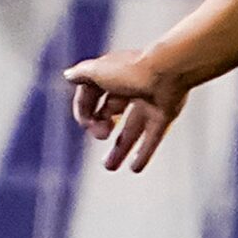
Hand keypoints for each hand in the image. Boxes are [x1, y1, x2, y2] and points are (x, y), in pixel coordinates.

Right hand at [63, 50, 190, 172]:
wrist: (169, 71)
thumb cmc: (131, 69)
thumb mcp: (96, 71)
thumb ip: (81, 75)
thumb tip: (68, 76)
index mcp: (112, 76)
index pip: (91, 96)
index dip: (84, 111)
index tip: (86, 123)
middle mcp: (129, 89)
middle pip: (110, 113)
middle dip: (100, 129)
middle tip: (100, 136)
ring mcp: (148, 102)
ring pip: (131, 129)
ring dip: (120, 149)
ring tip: (109, 167)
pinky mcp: (164, 115)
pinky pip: (152, 137)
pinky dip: (143, 153)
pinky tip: (134, 168)